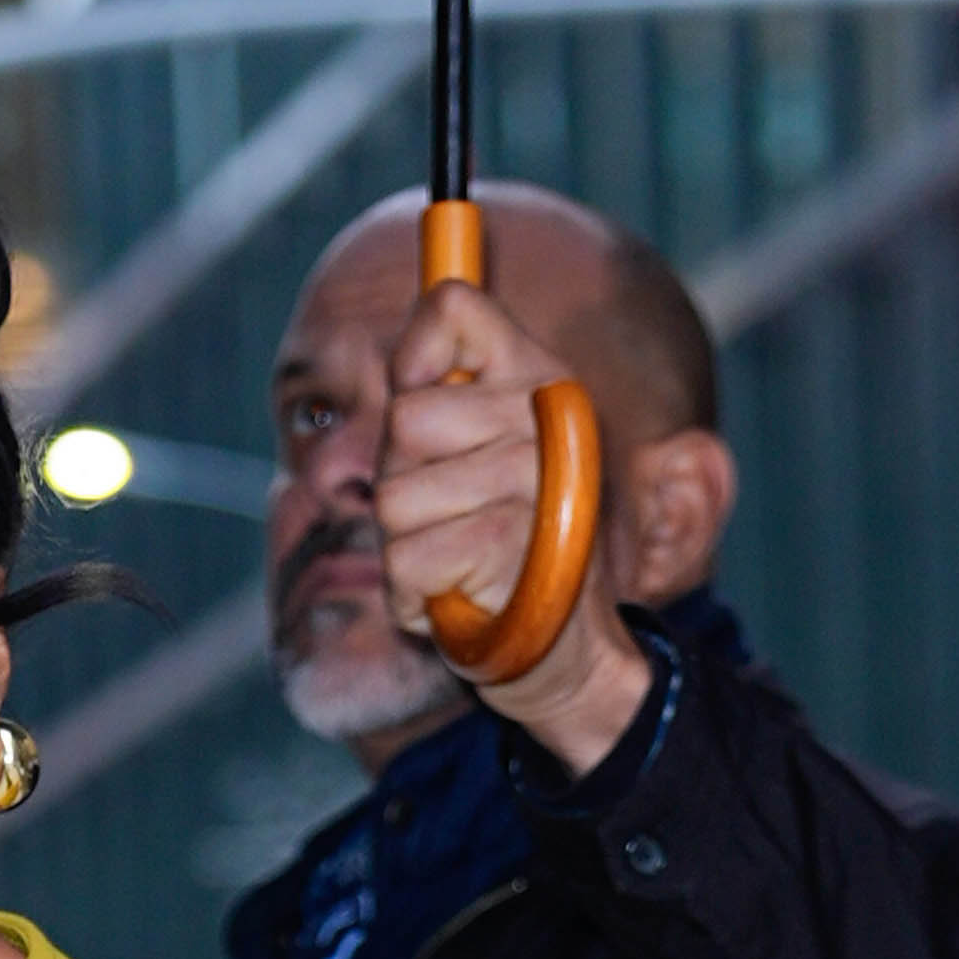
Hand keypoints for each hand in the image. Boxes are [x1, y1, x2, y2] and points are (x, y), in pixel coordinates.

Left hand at [372, 278, 647, 771]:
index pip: (451, 308)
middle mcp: (545, 414)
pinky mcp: (508, 542)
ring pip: (395, 498)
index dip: (411, 360)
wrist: (563, 651)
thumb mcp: (484, 453)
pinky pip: (405, 560)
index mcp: (539, 377)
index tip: (424, 418)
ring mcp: (532, 477)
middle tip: (449, 516)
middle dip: (402, 482)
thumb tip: (406, 332)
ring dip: (406, 547)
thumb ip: (446, 390)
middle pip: (402, 420)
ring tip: (456, 559)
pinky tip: (456, 597)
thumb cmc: (506, 547)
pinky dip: (412, 597)